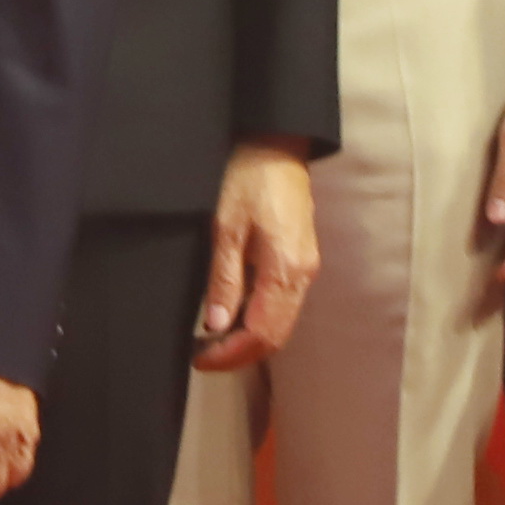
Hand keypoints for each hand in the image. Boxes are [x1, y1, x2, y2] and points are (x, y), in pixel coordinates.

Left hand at [194, 142, 321, 371]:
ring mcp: (305, 268)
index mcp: (286, 269)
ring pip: (281, 323)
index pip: (261, 333)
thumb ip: (223, 280)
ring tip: (211, 339)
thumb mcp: (225, 228)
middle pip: (276, 336)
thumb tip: (216, 326)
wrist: (277, 146)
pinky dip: (258, 319)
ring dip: (249, 339)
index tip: (199, 358)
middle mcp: (303, 275)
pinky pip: (283, 304)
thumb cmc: (248, 178)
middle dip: (240, 354)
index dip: (230, 354)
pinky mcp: (301, 261)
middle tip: (202, 355)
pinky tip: (232, 315)